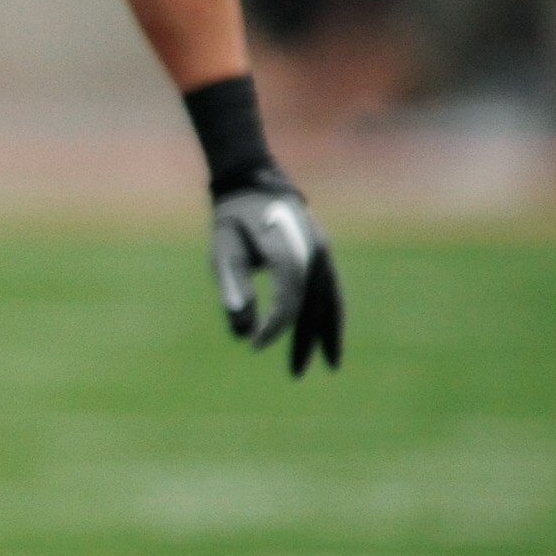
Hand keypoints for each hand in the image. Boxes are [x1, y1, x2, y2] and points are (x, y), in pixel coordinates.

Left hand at [210, 170, 341, 375]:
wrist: (253, 182)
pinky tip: (330, 336)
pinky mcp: (323, 253)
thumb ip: (233, 288)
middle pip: (315, 304)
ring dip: (328, 332)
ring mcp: (322, 251)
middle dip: (306, 340)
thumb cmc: (233, 219)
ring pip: (331, 299)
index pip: (288, 299)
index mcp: (287, 250)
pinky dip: (333, 313)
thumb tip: (242, 331)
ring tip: (328, 364)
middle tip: (296, 373)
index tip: (254, 345)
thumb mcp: (223, 250)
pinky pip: (333, 289)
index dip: (274, 326)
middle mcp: (312, 251)